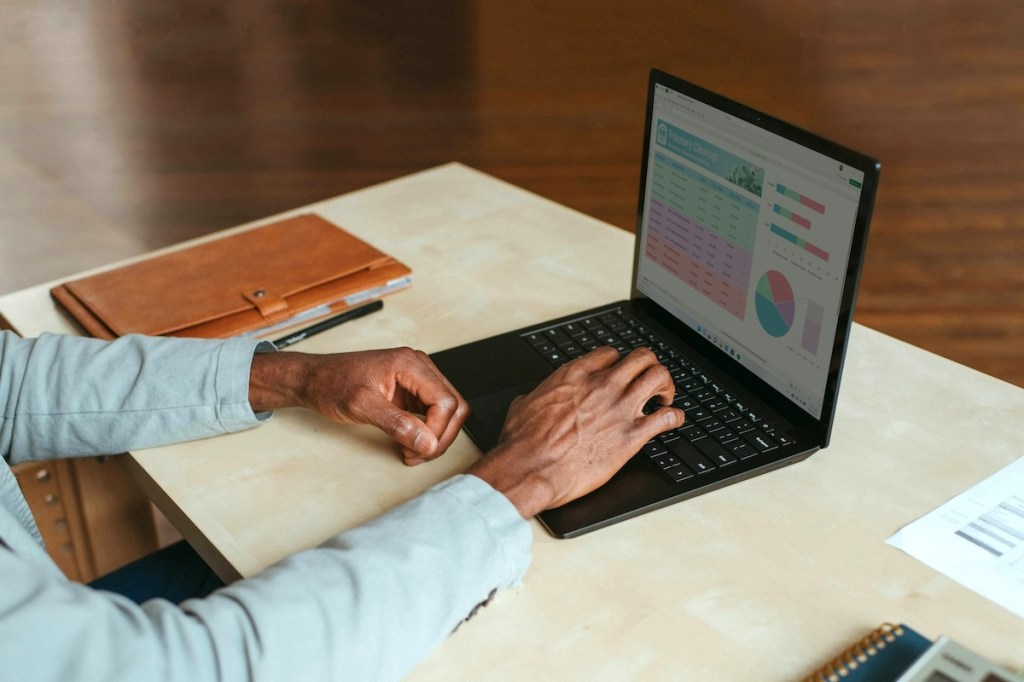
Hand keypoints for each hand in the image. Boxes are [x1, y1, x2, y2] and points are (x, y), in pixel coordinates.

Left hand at [249, 347, 468, 464]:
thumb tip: (426, 441)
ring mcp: (417, 379)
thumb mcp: (361, 405)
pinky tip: (410, 443)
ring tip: (412, 452)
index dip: (437, 430)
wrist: (315, 380)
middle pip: (454, 406)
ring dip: (435, 437)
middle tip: (417, 455)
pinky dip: (427, 432)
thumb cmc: (332, 384)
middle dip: (440, 437)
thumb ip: (396, 424)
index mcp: (410, 364)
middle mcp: (419, 368)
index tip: (417, 449)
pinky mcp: (412, 392)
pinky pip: (434, 413)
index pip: (445, 401)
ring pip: (448, 411)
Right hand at [467, 346, 684, 517]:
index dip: (618, 363)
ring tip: (663, 398)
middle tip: (648, 383)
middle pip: (642, 358)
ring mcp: (619, 408)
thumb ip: (537, 396)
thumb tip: (532, 399)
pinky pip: (667, 417)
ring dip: (666, 386)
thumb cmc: (523, 442)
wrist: (530, 468)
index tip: (620, 374)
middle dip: (649, 367)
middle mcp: (602, 386)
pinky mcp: (632, 436)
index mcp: (575, 375)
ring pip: (660, 377)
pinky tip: (672, 421)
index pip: (610, 354)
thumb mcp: (523, 406)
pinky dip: (675, 417)